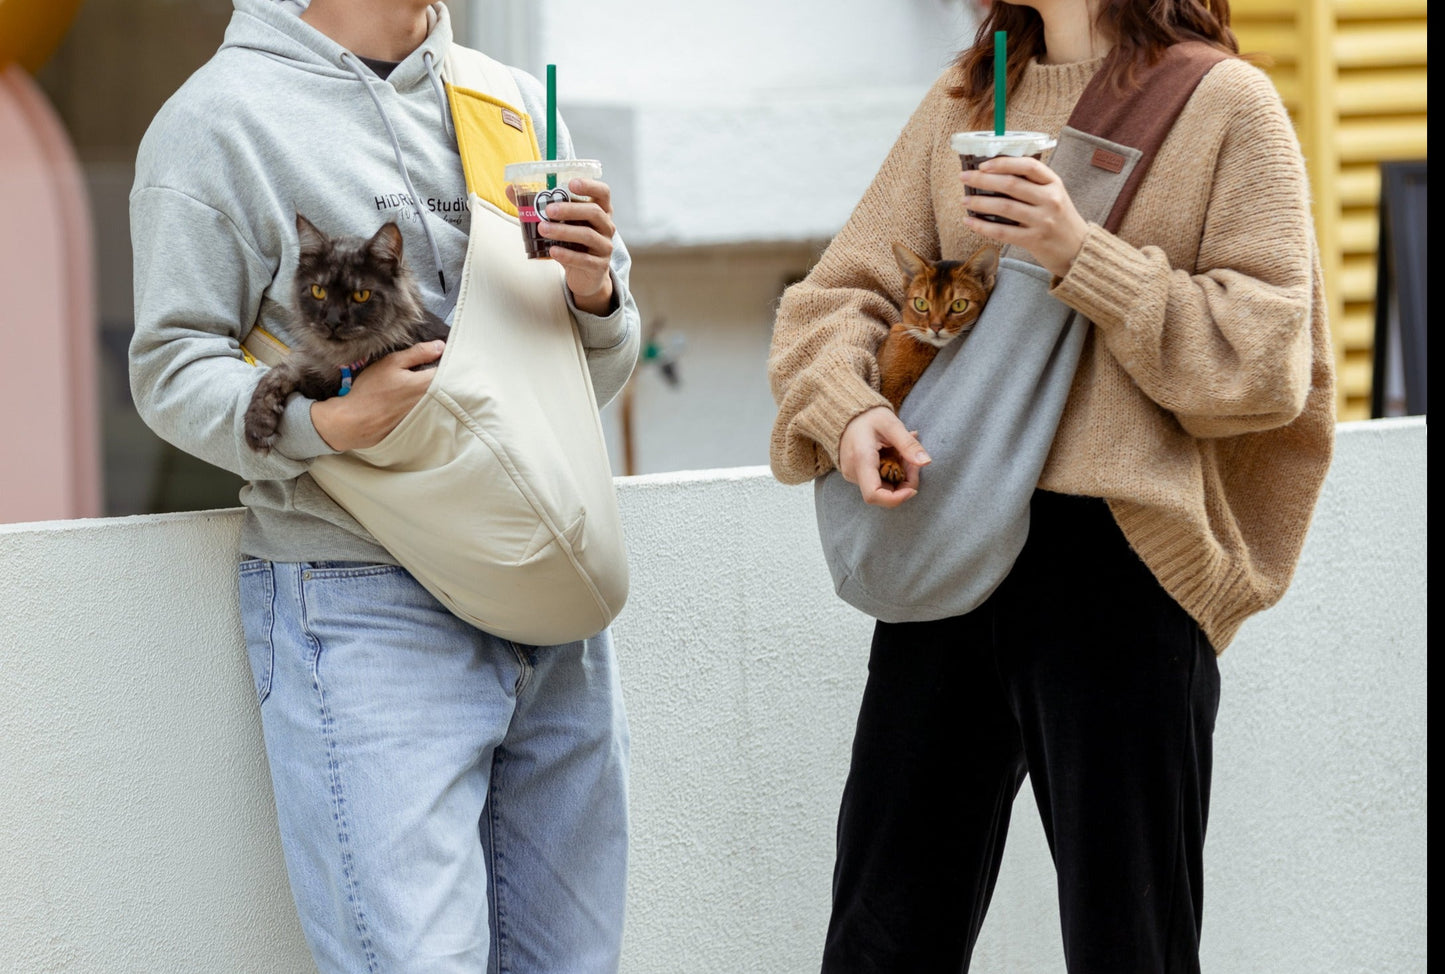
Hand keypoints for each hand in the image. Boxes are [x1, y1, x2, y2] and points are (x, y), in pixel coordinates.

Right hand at [310, 340, 443, 451]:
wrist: (355, 422)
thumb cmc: (371, 390)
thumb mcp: (391, 364)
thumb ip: (418, 353)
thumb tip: (440, 346)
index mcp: (427, 384)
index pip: (450, 369)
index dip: (448, 361)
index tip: (444, 355)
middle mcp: (432, 401)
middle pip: (447, 385)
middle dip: (444, 375)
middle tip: (433, 368)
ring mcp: (427, 415)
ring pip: (440, 398)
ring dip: (437, 390)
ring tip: (422, 384)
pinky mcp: (420, 426)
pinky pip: (431, 411)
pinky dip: (428, 404)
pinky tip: (413, 400)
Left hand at [539, 177, 616, 315]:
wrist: (584, 276)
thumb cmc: (572, 243)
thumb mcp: (560, 223)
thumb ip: (539, 207)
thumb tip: (511, 190)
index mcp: (600, 210)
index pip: (603, 192)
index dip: (590, 185)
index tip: (571, 183)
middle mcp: (606, 226)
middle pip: (594, 212)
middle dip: (570, 209)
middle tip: (548, 210)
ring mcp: (604, 247)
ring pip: (588, 235)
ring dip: (563, 231)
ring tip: (542, 229)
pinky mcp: (599, 266)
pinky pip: (584, 259)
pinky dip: (566, 255)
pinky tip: (552, 251)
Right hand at [839, 406, 930, 507]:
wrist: (847, 415)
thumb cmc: (868, 416)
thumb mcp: (891, 424)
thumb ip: (908, 444)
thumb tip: (926, 462)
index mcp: (861, 459)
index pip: (874, 494)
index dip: (896, 498)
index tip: (913, 489)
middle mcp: (853, 472)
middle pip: (883, 493)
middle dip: (904, 482)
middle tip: (913, 461)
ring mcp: (853, 475)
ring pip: (883, 488)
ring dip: (899, 476)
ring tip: (904, 454)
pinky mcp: (856, 475)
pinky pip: (878, 482)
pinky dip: (892, 473)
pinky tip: (895, 457)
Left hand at [959, 156, 1088, 277]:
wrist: (1078, 250)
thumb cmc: (1060, 219)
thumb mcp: (1054, 195)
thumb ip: (1032, 185)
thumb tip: (995, 174)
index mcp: (1054, 184)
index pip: (1028, 166)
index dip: (1004, 162)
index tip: (984, 164)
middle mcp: (1050, 200)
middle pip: (1011, 184)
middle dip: (983, 179)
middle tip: (964, 177)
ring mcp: (1042, 221)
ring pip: (1004, 207)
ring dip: (980, 202)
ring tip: (964, 200)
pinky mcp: (1034, 240)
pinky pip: (1003, 232)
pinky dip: (983, 226)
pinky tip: (970, 221)